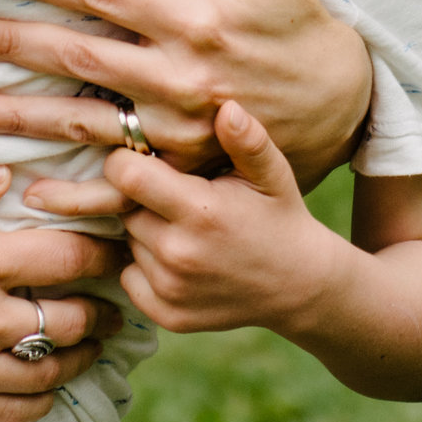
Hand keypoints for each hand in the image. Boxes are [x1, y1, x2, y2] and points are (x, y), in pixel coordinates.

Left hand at [0, 0, 371, 189]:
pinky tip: (30, 188)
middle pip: (75, 55)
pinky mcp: (185, 170)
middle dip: (11, 41)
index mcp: (195, 20)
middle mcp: (180, 78)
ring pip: (83, 121)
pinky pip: (120, 182)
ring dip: (22, 115)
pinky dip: (73, 191)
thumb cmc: (300, 22)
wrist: (345, 104)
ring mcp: (179, 132)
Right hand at [0, 165, 128, 421]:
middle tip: (116, 286)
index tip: (113, 238)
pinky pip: (25, 412)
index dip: (102, 245)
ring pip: (59, 368)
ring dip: (86, 349)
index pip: (64, 254)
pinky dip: (48, 394)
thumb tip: (2, 177)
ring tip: (94, 331)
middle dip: (106, 300)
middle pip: (77, 316)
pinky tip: (47, 373)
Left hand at [110, 102, 347, 335]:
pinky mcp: (167, 314)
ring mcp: (171, 289)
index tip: (147, 159)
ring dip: (144, 231)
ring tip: (183, 227)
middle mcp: (178, 254)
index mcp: (200, 212)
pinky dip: (145, 266)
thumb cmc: (279, 217)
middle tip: (176, 196)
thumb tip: (226, 108)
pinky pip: (130, 277)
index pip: (125, 175)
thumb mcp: (272, 175)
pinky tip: (180, 257)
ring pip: (128, 242)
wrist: (298, 285)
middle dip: (140, 197)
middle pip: (124, 208)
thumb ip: (248, 140)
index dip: (127, 160)